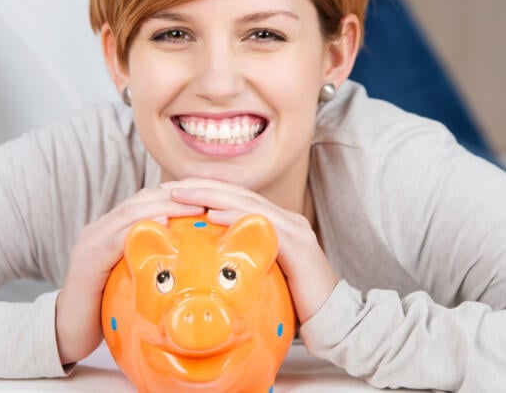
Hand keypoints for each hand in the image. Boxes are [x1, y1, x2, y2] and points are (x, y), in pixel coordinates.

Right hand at [55, 188, 204, 365]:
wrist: (67, 331)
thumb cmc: (103, 307)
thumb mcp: (130, 276)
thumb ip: (147, 260)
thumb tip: (186, 257)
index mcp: (108, 229)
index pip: (142, 201)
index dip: (172, 197)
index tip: (202, 198)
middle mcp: (97, 229)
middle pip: (138, 201)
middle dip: (173, 197)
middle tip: (204, 199)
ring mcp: (90, 242)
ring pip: (129, 213)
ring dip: (164, 207)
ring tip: (192, 208)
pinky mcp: (88, 260)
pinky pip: (116, 238)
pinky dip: (140, 228)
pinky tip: (163, 225)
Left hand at [161, 178, 337, 323]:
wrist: (335, 319)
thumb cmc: (297, 303)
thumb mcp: (263, 277)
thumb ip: (244, 263)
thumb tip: (210, 265)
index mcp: (278, 224)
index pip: (237, 200)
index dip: (206, 192)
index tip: (175, 191)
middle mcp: (287, 220)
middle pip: (239, 194)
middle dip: (202, 186)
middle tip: (170, 185)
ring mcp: (294, 229)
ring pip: (247, 203)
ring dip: (211, 195)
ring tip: (182, 193)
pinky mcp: (298, 244)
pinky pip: (263, 224)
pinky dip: (236, 215)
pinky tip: (213, 213)